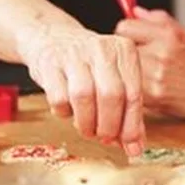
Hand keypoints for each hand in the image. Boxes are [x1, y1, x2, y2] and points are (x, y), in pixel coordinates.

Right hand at [17, 26, 144, 154]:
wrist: (52, 37)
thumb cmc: (90, 65)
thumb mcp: (115, 78)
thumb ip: (128, 111)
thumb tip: (135, 147)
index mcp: (124, 51)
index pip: (134, 94)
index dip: (132, 125)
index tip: (131, 146)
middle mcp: (102, 48)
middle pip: (112, 96)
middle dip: (109, 126)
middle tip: (105, 137)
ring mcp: (74, 54)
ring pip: (84, 97)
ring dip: (86, 123)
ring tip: (87, 129)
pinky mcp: (49, 63)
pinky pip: (59, 98)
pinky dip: (64, 113)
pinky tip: (68, 111)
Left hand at [114, 7, 184, 118]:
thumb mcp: (184, 33)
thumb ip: (156, 19)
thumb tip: (135, 12)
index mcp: (167, 36)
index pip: (124, 28)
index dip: (127, 33)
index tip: (132, 39)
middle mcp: (160, 55)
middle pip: (120, 50)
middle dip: (125, 53)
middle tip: (138, 57)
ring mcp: (154, 78)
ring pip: (121, 70)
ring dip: (127, 71)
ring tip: (143, 72)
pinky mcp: (151, 98)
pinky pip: (128, 87)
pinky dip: (132, 86)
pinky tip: (146, 86)